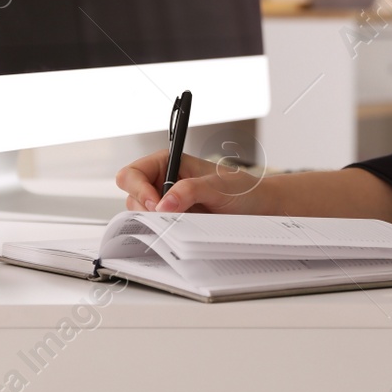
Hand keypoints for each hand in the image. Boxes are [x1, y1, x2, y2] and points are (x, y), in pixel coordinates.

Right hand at [115, 151, 270, 214]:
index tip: (157, 204)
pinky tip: (181, 228)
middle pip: (132, 195)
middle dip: (146, 208)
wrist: (259, 207)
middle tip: (169, 216)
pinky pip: (155, 226)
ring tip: (183, 219)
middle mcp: (164, 180)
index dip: (139, 189)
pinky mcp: (173, 218)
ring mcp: (167, 201)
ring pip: (140, 213)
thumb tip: (164, 203)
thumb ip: (190, 190)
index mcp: (169, 162)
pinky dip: (162, 229)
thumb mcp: (218, 186)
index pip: (133, 173)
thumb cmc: (242, 189)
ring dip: (155, 220)